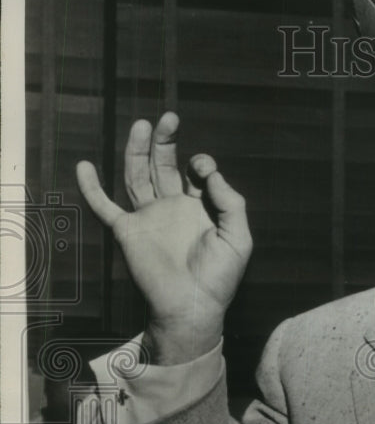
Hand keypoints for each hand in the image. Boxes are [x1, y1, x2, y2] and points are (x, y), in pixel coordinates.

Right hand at [76, 113, 252, 363]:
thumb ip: (231, 202)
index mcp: (200, 207)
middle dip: (166, 142)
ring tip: (141, 125)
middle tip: (168, 117)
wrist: (193, 306)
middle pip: (164, 165)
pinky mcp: (128, 231)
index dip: (201, 163)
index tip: (204, 169)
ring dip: (137, 151)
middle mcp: (172, 207)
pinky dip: (92, 187)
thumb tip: (210, 174)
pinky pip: (105, 206)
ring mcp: (148, 217)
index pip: (196, 173)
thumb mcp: (239, 236)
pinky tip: (85, 165)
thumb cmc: (220, 276)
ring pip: (138, 176)